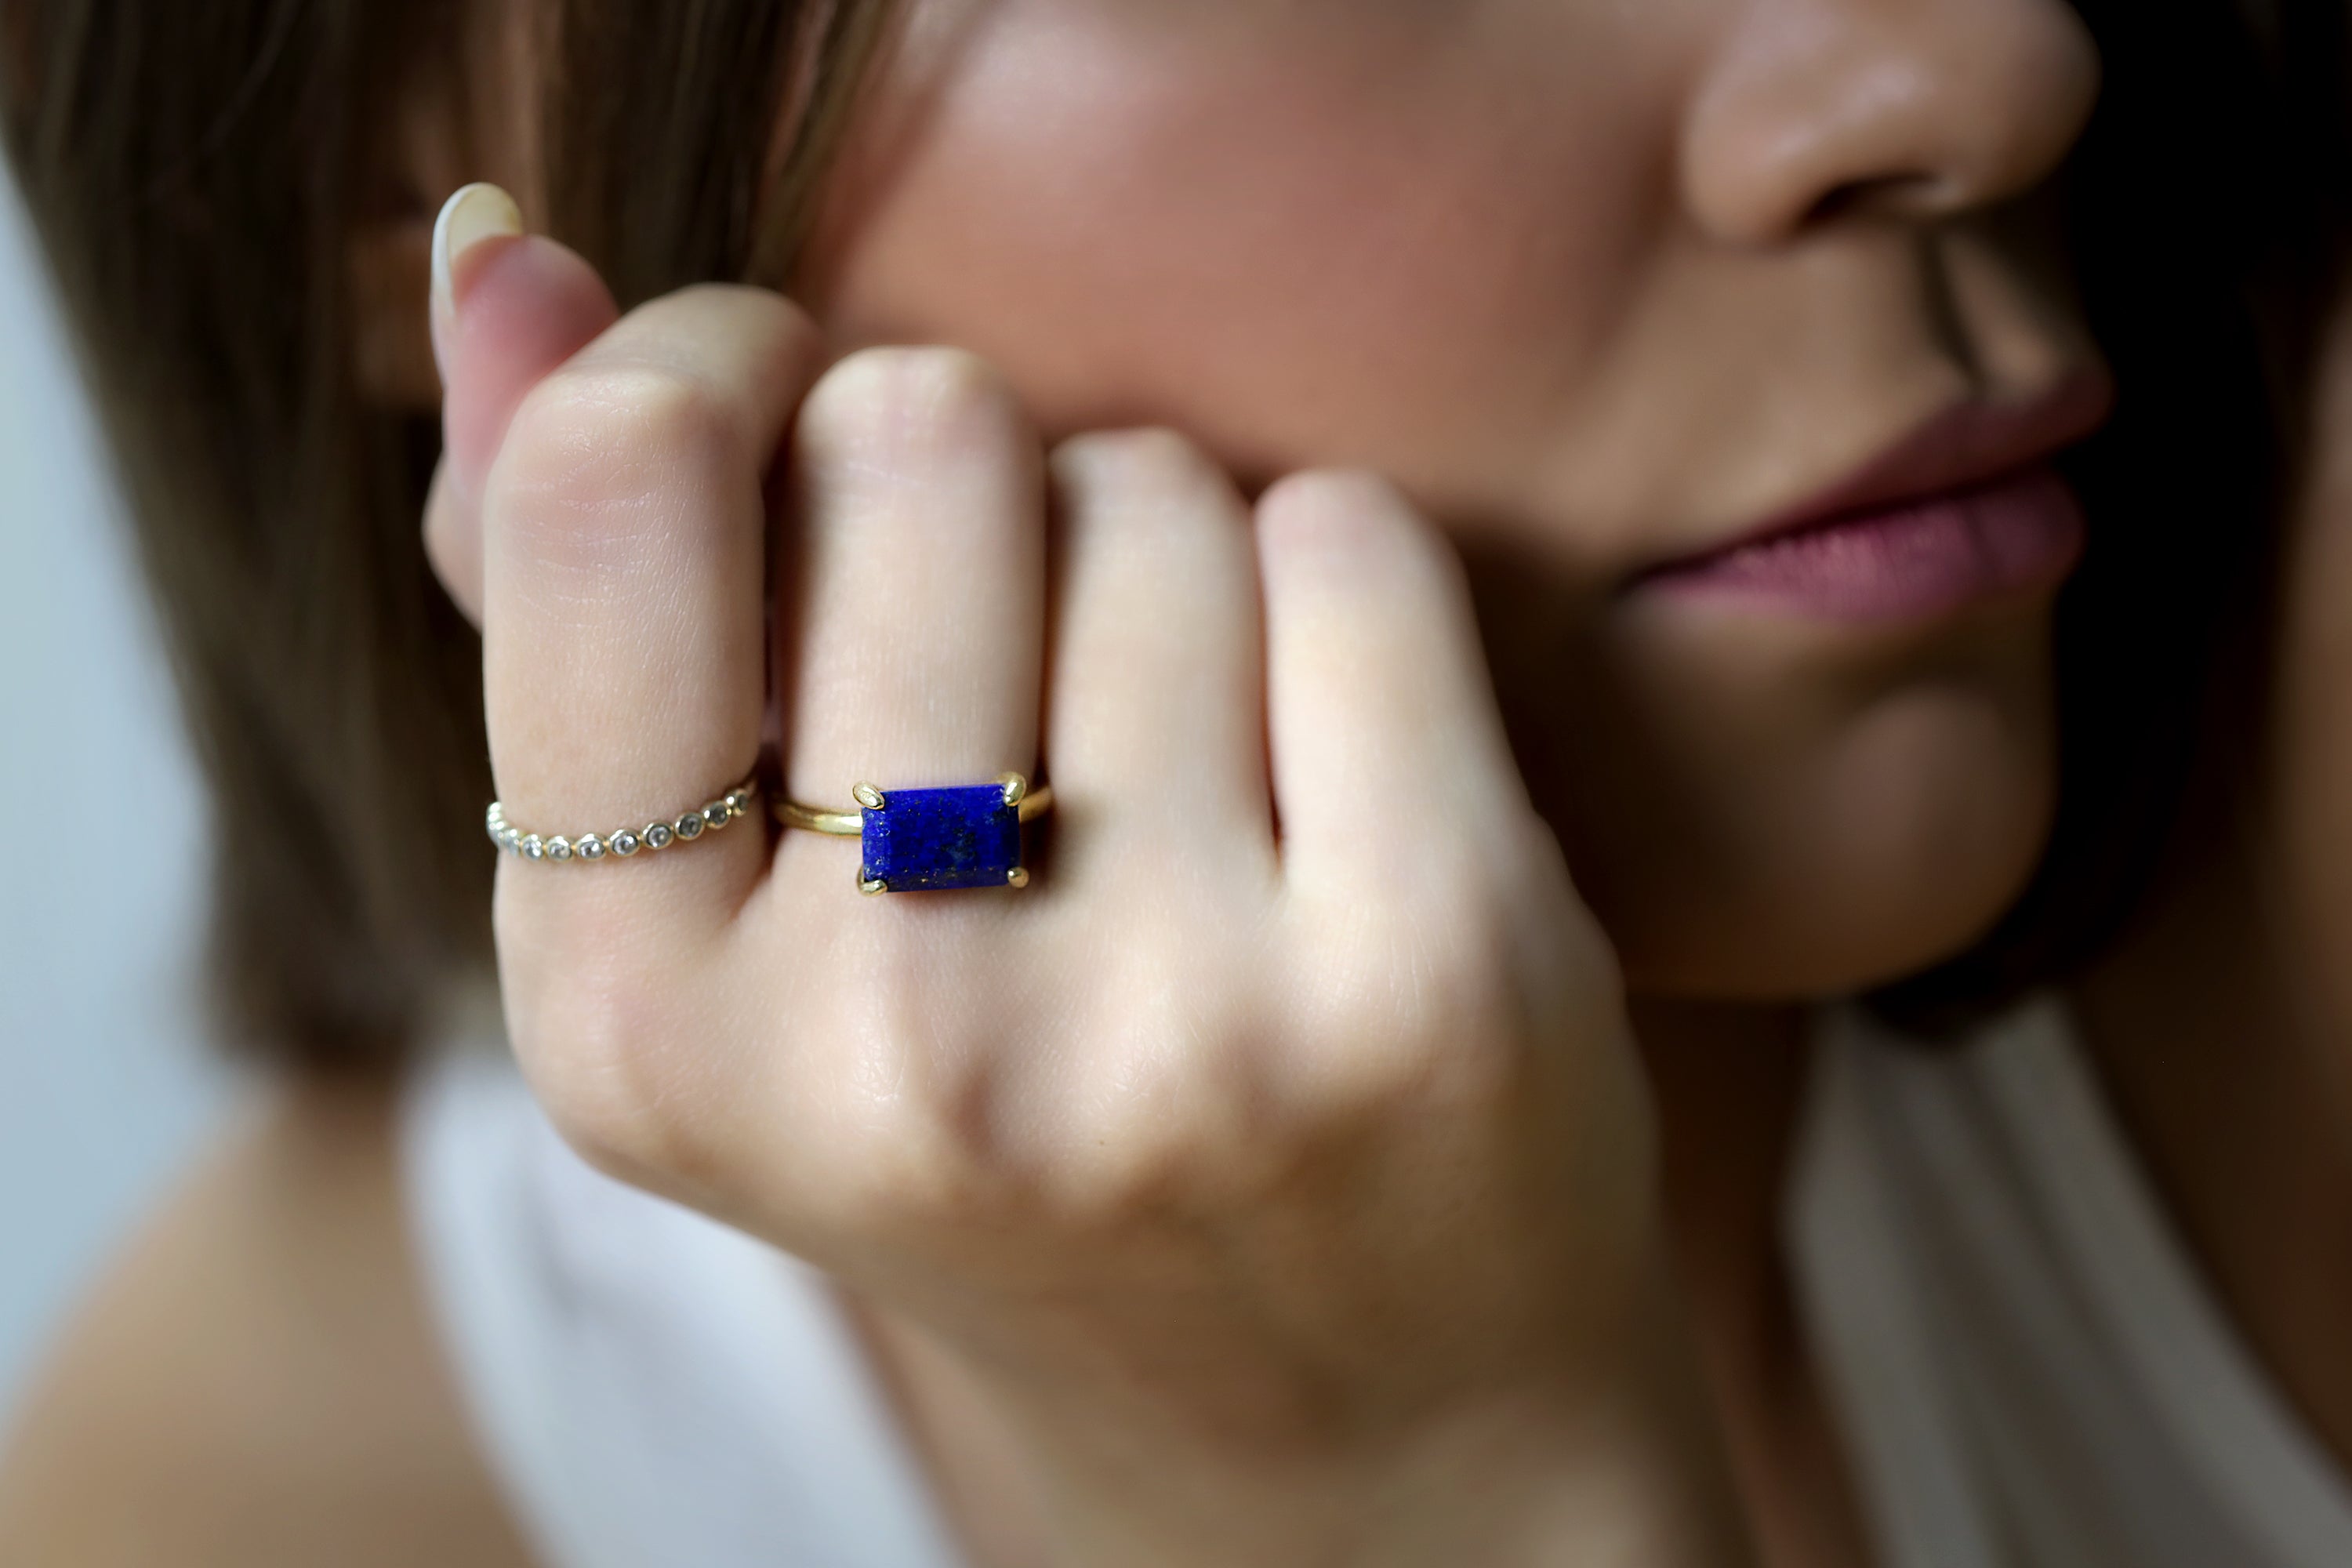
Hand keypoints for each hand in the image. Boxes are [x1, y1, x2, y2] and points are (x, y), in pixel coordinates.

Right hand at [428, 198, 1750, 1566]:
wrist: (1349, 1437)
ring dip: (1166, 559)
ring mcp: (1168, 1021)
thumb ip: (581, 605)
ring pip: (1150, 483)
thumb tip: (502, 259)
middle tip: (1022, 683)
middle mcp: (886, 1046)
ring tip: (1177, 775)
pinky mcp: (1424, 977)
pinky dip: (1339, 593)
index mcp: (636, 1031)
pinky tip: (1331, 768)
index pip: (611, 485)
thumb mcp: (734, 947)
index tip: (791, 424)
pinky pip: (1348, 541)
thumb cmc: (1012, 1146)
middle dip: (978, 492)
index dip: (717, 373)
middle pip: (916, 437)